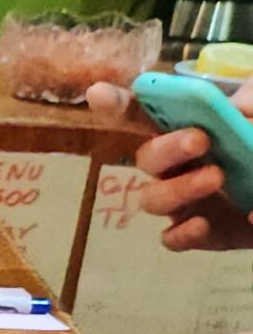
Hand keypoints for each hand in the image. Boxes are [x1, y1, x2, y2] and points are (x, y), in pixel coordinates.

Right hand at [86, 78, 252, 252]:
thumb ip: (249, 104)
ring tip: (218, 177)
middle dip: (166, 148)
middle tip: (200, 139)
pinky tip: (203, 224)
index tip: (96, 94)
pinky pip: (172, 239)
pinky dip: (183, 234)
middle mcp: (174, 165)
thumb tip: (236, 113)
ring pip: (152, 198)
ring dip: (179, 188)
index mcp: (184, 129)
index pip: (141, 115)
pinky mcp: (201, 234)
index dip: (116, 104)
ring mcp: (183, 202)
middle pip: (147, 157)